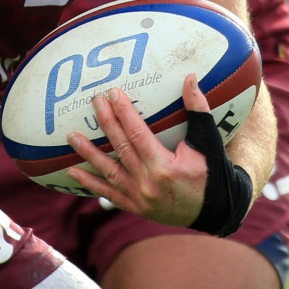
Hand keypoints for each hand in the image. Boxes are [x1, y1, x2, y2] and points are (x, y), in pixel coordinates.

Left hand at [65, 74, 212, 227]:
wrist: (216, 211)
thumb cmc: (213, 173)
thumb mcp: (208, 140)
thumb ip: (198, 109)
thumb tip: (190, 77)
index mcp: (165, 166)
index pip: (137, 134)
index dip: (123, 112)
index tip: (112, 94)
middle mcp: (148, 183)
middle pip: (121, 148)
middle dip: (106, 123)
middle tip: (94, 102)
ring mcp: (139, 198)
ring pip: (109, 172)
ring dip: (89, 153)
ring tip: (72, 136)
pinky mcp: (135, 207)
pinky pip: (109, 193)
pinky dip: (90, 183)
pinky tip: (73, 172)